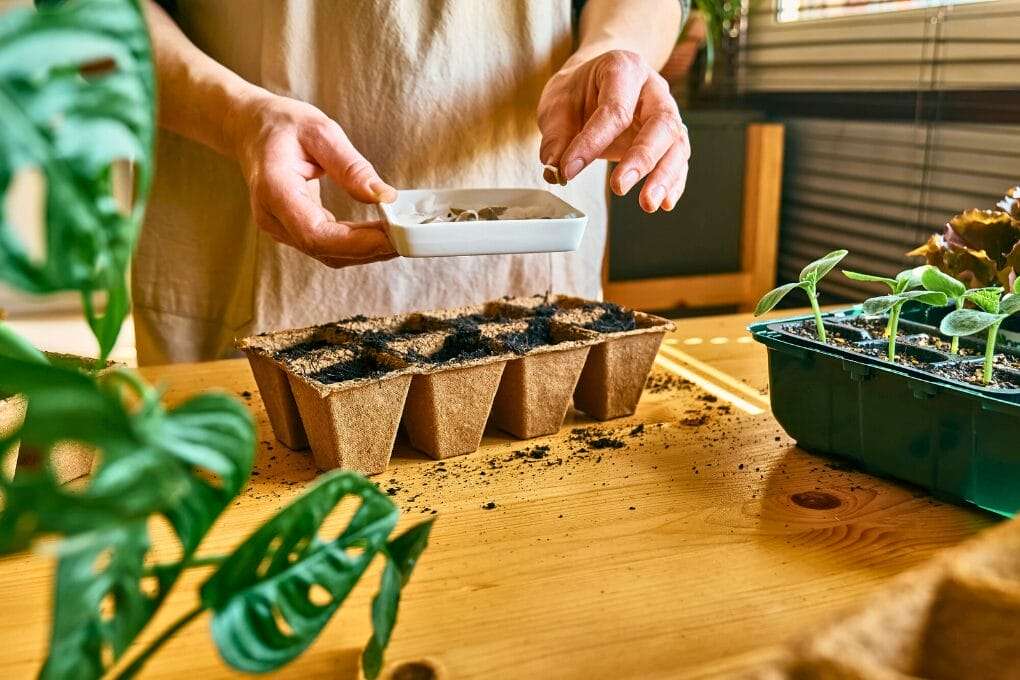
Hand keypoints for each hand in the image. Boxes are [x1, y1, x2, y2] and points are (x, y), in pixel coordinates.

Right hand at [227, 94, 397, 266]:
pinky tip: (380, 233)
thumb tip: (384, 196)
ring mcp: (280, 228)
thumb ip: (351, 166)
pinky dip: (356, 243)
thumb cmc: (283, 125)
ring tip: (399, 236)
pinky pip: (326, 245)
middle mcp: (272, 217)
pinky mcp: (292, 230)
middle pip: (324, 249)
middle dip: (368, 249)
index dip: (355, 243)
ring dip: (366, 250)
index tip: (390, 237)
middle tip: (406, 238)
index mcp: (273, 190)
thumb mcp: (320, 131)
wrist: (251, 129)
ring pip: (327, 253)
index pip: (315, 233)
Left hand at [538, 49, 689, 212]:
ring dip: (664, 177)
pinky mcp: (671, 136)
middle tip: (618, 187)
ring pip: (676, 143)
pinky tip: (665, 203)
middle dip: (641, 158)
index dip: (591, 142)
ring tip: (648, 204)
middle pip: (661, 123)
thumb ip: (556, 135)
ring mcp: (667, 112)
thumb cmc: (577, 91)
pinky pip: (679, 159)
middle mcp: (653, 89)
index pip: (614, 109)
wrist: (594, 82)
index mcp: (623, 69)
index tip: (569, 170)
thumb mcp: (557, 104)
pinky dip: (674, 182)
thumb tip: (555, 169)